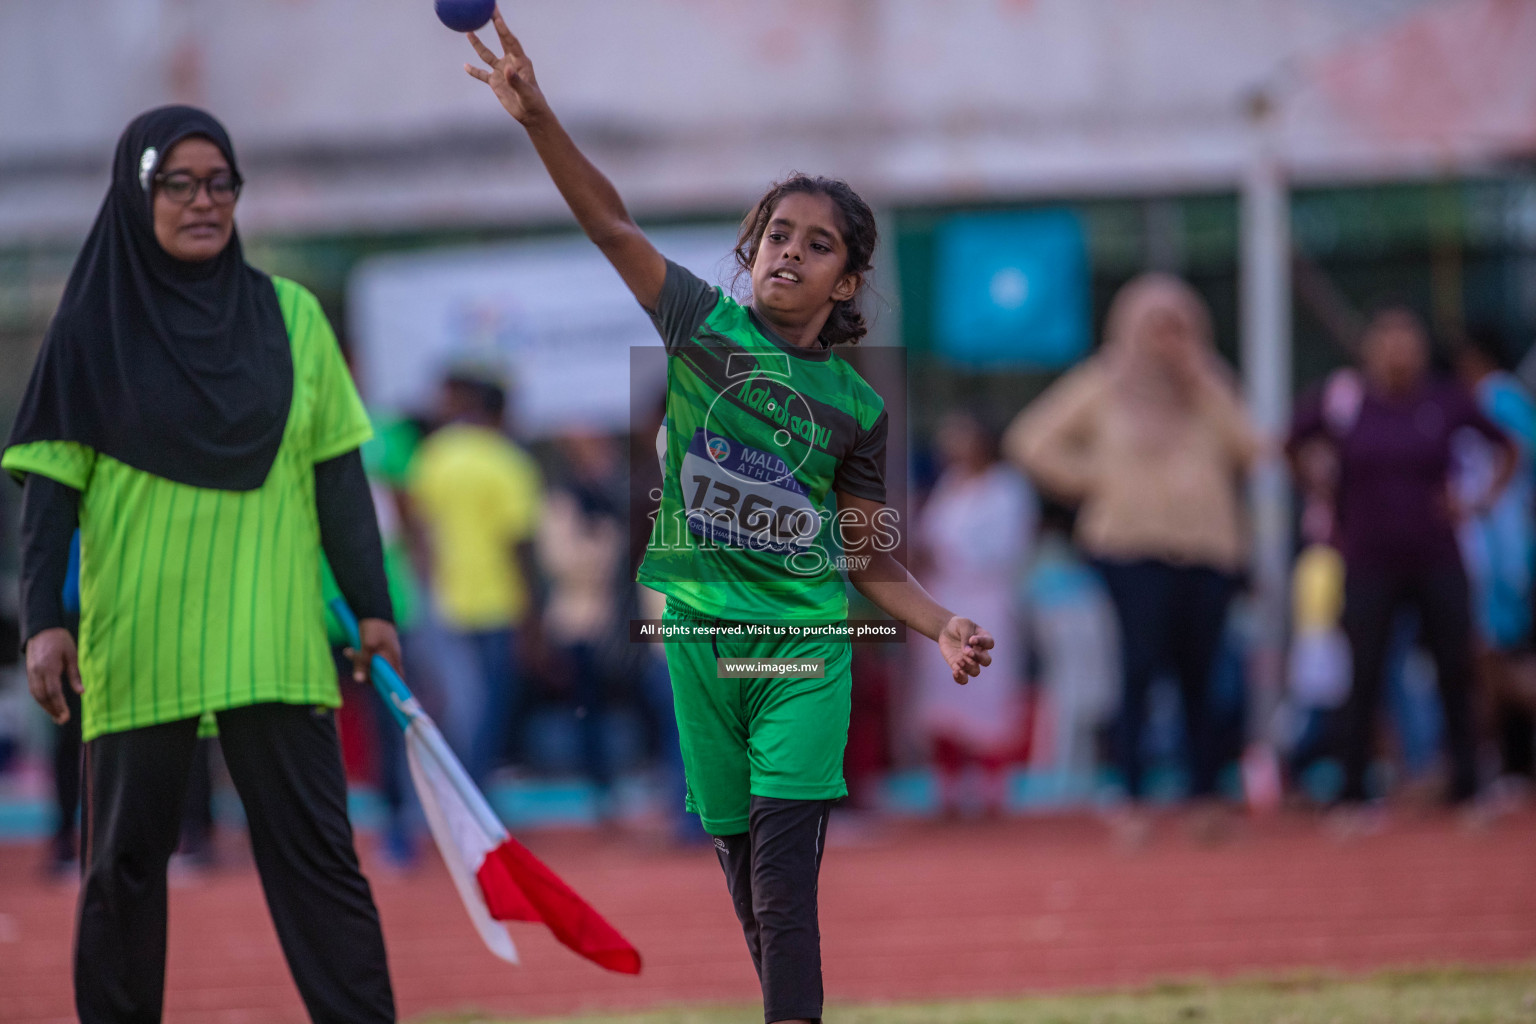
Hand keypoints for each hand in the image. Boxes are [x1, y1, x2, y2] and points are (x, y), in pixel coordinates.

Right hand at [26, 627, 81, 724]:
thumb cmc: (61, 641)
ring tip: (56, 716)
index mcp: (49, 668)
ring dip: (45, 707)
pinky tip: (49, 704)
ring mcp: (31, 673)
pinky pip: (33, 689)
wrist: (42, 629)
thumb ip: (75, 674)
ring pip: (36, 695)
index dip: (59, 706)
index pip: (53, 692)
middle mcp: (37, 672)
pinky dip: (41, 699)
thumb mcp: (72, 655)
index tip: (66, 716)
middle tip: (62, 720)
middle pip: (43, 697)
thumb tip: (82, 692)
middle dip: (52, 710)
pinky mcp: (30, 672)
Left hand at [345, 618, 403, 684]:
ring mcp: (384, 653)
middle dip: (366, 674)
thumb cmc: (374, 626)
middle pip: (381, 675)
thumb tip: (358, 680)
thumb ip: (363, 662)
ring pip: (371, 667)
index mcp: (393, 658)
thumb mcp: (367, 645)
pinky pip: (367, 659)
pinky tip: (349, 650)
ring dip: (358, 664)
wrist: (372, 609)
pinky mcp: (376, 649)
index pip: (396, 679)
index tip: (372, 684)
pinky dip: (358, 657)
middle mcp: (391, 658)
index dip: (387, 686)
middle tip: (355, 667)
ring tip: (348, 652)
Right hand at [465, 9, 550, 125]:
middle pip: (501, 40)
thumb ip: (516, 81)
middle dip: (495, 25)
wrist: (530, 115)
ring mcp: (501, 71)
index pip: (511, 42)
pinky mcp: (495, 82)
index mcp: (521, 61)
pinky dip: (473, 71)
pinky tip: (466, 66)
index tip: (497, 18)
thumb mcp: (526, 93)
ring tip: (468, 32)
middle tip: (488, 11)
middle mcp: (510, 62)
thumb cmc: (533, 102)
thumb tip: (506, 70)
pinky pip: (482, 74)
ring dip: (478, 44)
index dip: (504, 30)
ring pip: (487, 55)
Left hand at [938, 617, 993, 685]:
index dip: (982, 643)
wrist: (946, 630)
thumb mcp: (963, 625)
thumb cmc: (958, 625)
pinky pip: (963, 678)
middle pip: (986, 661)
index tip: (972, 639)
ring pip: (975, 671)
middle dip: (978, 658)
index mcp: (984, 640)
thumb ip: (966, 636)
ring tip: (959, 661)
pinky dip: (960, 678)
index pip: (989, 643)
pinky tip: (955, 672)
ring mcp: (970, 661)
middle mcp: (979, 653)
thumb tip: (967, 652)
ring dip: (968, 668)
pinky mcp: (959, 667)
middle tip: (969, 653)